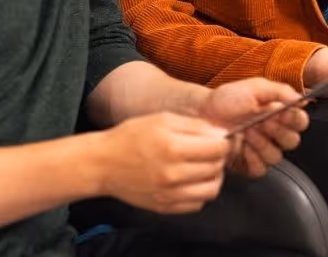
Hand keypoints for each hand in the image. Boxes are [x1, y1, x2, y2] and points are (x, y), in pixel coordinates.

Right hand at [97, 112, 229, 213]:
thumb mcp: (162, 119)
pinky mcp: (165, 207)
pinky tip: (190, 179)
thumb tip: (219, 133)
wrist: (105, 163)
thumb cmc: (132, 136)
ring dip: (213, 176)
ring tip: (203, 166)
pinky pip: (197, 204)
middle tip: (209, 150)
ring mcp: (169, 194)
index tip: (217, 139)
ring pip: (211, 190)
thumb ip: (194, 125)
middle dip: (218, 157)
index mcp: (173, 147)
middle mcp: (173, 174)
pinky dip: (200, 192)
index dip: (222, 142)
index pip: (217, 148)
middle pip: (216, 168)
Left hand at [199, 78, 308, 176]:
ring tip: (247, 131)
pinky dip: (253, 158)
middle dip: (278, 132)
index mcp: (278, 113)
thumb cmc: (226, 99)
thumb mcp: (254, 87)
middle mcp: (272, 133)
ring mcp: (260, 150)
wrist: (203, 113)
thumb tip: (303, 100)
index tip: (284, 113)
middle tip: (263, 122)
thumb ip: (280, 91)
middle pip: (292, 141)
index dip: (295, 119)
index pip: (299, 122)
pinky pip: (260, 169)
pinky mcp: (248, 165)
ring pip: (276, 156)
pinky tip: (242, 145)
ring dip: (263, 143)